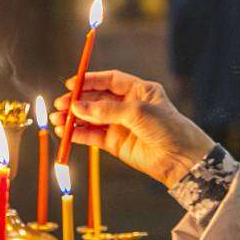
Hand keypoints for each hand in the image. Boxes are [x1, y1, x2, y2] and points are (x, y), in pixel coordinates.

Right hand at [51, 69, 214, 187]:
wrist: (181, 159)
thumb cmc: (168, 129)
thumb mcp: (138, 113)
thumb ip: (107, 110)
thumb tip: (78, 108)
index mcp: (139, 90)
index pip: (110, 80)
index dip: (90, 81)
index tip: (71, 84)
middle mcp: (129, 106)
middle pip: (97, 99)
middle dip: (77, 101)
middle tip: (61, 105)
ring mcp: (121, 125)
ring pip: (92, 118)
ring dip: (74, 119)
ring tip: (58, 120)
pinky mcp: (116, 143)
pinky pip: (93, 136)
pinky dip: (79, 134)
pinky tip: (66, 133)